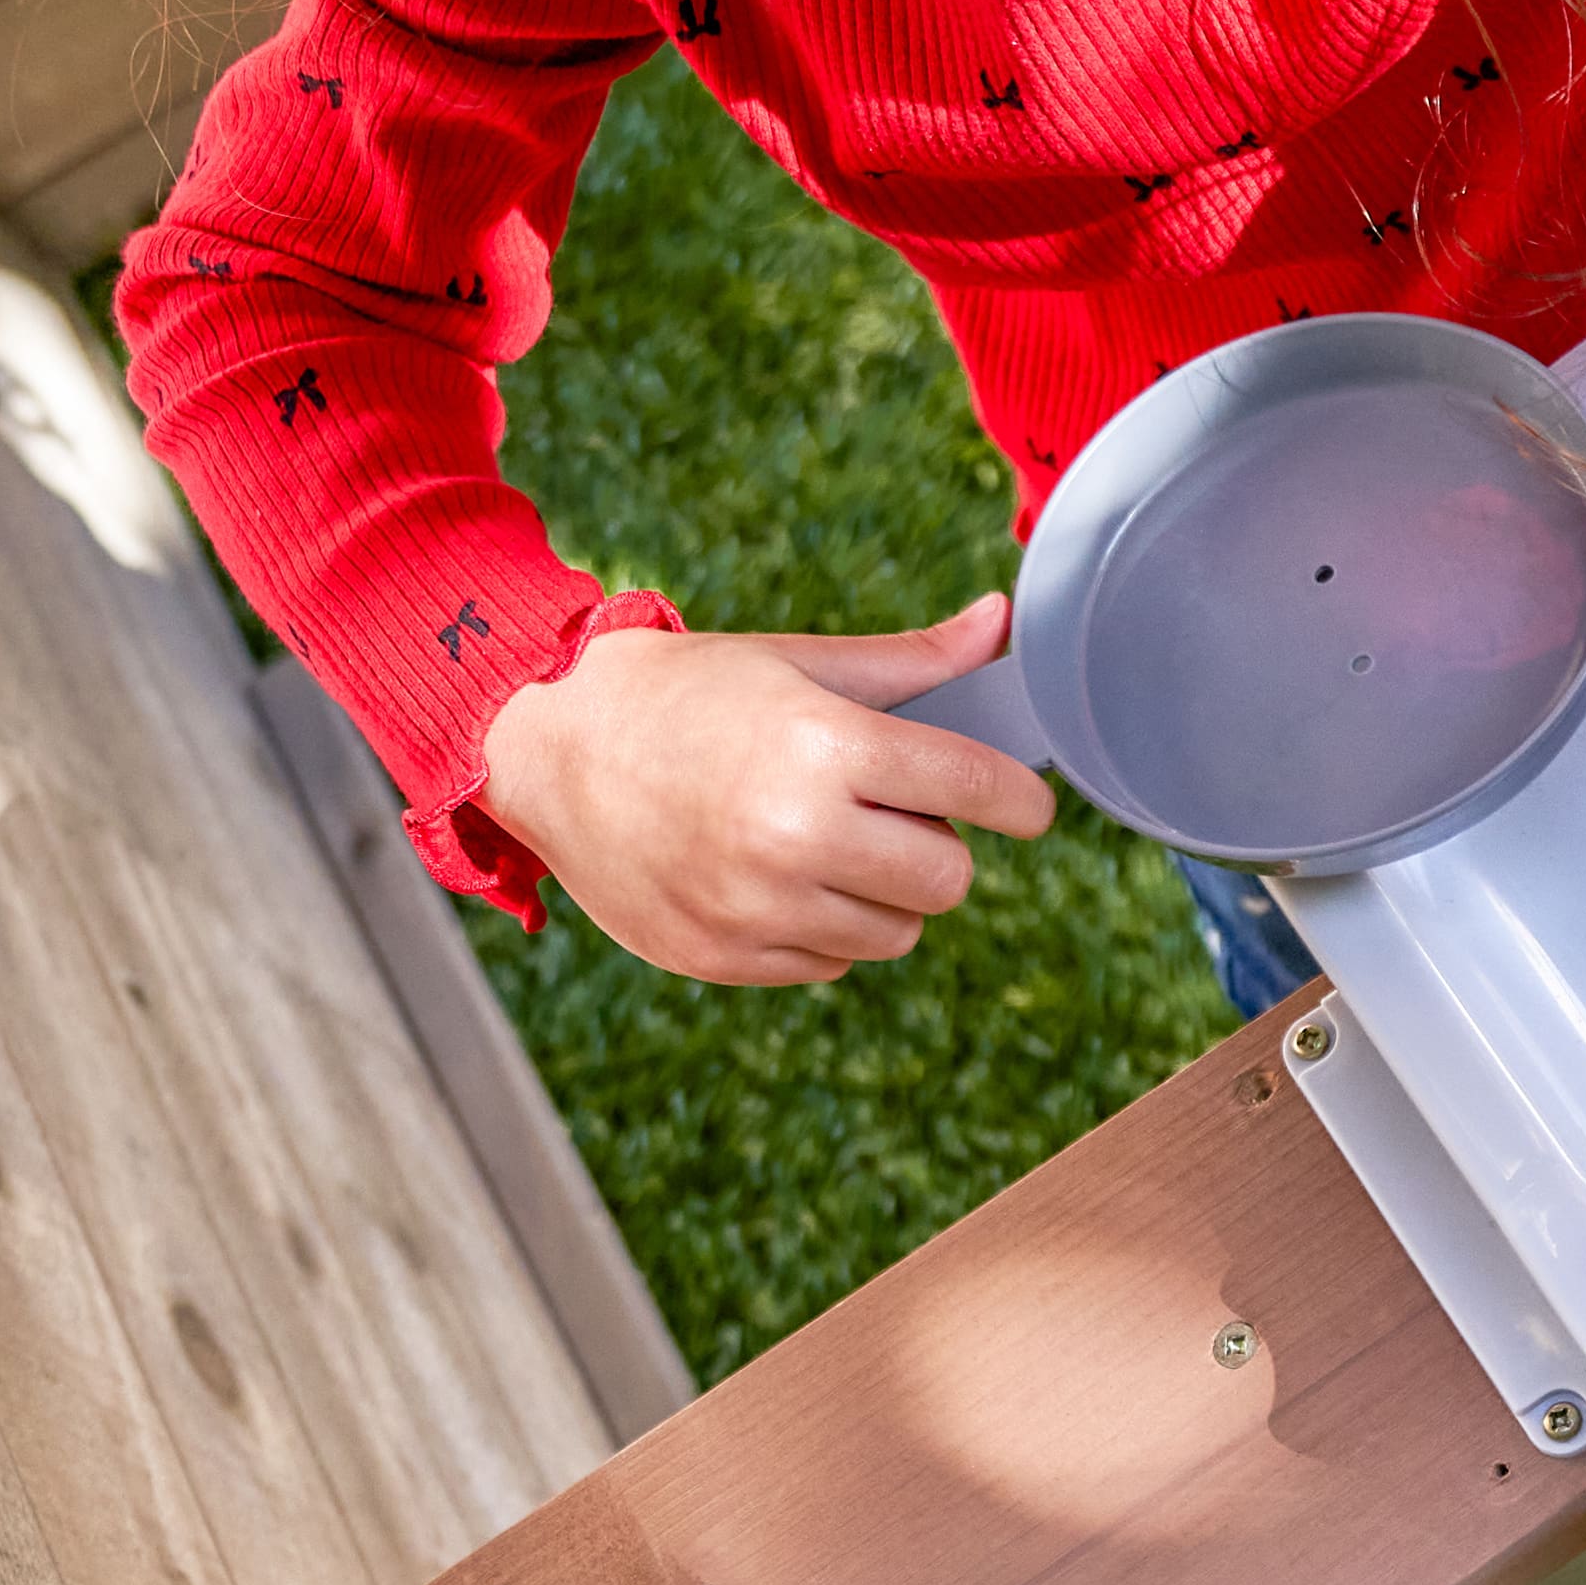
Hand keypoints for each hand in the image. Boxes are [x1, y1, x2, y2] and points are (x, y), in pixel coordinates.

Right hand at [477, 594, 1054, 984]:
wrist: (555, 745)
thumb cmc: (695, 692)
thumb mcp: (805, 662)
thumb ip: (916, 661)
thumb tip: (1004, 619)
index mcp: (826, 747)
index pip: (974, 788)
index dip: (1020, 799)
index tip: (1030, 804)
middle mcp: (794, 835)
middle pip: (948, 877)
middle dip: (939, 843)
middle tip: (893, 808)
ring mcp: (754, 908)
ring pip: (897, 932)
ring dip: (885, 891)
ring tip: (829, 837)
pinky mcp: (721, 958)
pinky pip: (830, 965)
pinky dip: (826, 927)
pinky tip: (780, 875)